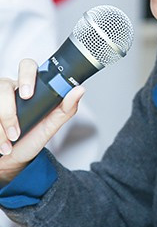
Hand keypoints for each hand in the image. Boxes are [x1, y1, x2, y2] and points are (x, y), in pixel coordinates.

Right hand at [0, 58, 84, 184]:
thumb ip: (66, 109)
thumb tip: (80, 90)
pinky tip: (2, 144)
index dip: (26, 75)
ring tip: (12, 139)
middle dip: (8, 104)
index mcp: (30, 87)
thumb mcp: (51, 126)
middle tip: (14, 122)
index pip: (27, 67)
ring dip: (3, 122)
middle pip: (4, 85)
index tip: (27, 94)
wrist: (14, 159)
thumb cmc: (32, 138)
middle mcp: (11, 90)